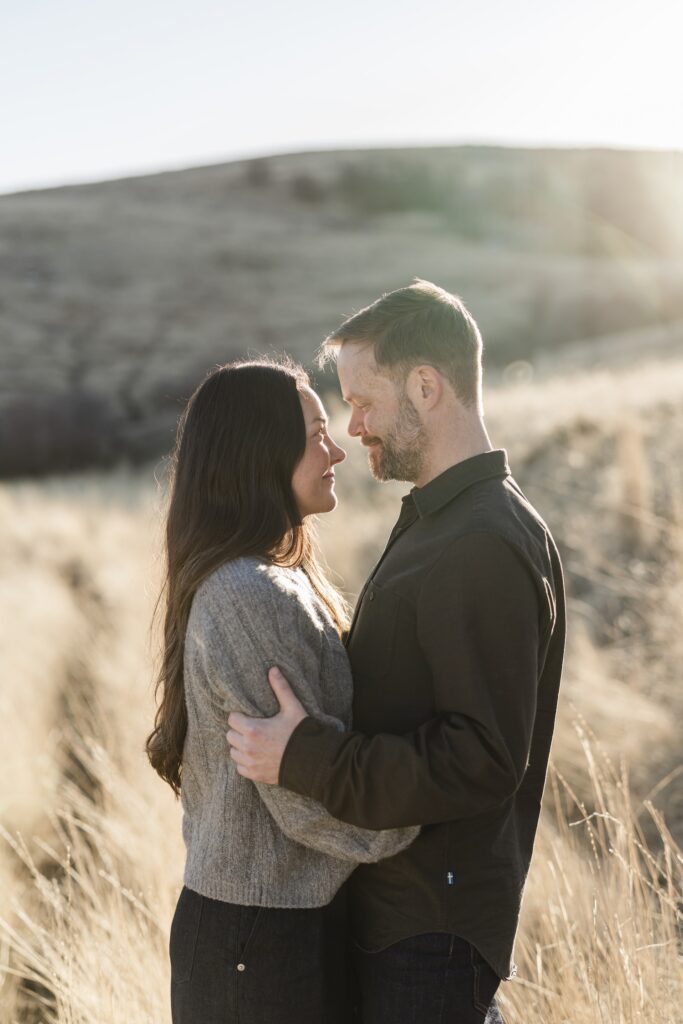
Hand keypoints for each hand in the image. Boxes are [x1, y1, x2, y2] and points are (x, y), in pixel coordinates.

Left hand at [226, 667, 307, 783]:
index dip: (240, 716)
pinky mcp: (254, 775)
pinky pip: (240, 767)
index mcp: (253, 729)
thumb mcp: (292, 707)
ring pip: (233, 751)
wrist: (311, 760)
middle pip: (230, 735)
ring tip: (254, 741)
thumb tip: (273, 669)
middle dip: (239, 730)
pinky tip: (256, 755)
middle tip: (252, 728)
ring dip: (240, 746)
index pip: (232, 719)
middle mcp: (248, 747)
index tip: (249, 716)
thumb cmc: (300, 732)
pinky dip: (245, 762)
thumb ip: (281, 688)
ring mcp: (250, 763)